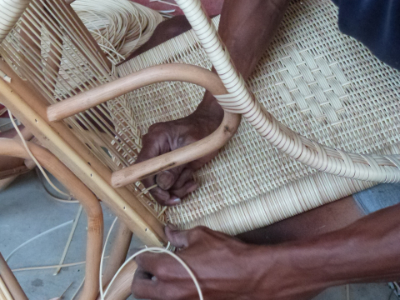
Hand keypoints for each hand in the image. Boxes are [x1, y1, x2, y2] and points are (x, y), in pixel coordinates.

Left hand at [131, 226, 323, 299]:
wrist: (249, 276)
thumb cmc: (225, 254)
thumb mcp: (200, 236)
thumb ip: (180, 235)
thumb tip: (169, 231)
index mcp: (165, 268)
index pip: (142, 262)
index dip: (144, 254)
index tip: (149, 251)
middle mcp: (167, 290)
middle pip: (139, 288)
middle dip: (141, 276)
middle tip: (151, 266)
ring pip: (154, 298)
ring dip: (155, 287)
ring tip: (167, 274)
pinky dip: (170, 292)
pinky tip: (183, 282)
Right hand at [135, 95, 223, 205]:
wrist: (212, 124)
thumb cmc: (204, 131)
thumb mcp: (191, 151)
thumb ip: (175, 168)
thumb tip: (162, 184)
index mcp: (155, 140)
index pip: (142, 167)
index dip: (151, 185)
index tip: (165, 196)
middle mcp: (154, 149)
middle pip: (150, 178)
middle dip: (166, 190)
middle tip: (180, 198)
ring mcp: (160, 157)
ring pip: (161, 183)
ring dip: (177, 187)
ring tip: (192, 181)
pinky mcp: (169, 164)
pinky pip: (169, 181)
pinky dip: (180, 185)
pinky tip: (192, 180)